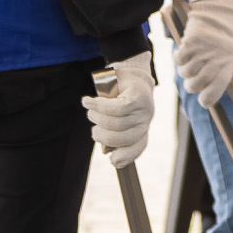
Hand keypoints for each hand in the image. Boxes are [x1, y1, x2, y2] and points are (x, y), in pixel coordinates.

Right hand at [84, 51, 156, 168]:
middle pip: (122, 138)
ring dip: (97, 118)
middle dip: (102, 135)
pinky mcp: (138, 97)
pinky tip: (87, 101)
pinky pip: (116, 108)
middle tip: (93, 126)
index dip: (126, 157)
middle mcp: (145, 121)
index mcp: (141, 129)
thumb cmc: (119, 96)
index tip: (112, 160)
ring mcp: (144, 109)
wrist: (131, 71)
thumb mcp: (115, 117)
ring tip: (90, 111)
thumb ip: (112, 134)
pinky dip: (98, 106)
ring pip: (117, 123)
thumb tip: (106, 151)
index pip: (138, 147)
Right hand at [173, 0, 232, 106]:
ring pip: (186, 73)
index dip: (208, 98)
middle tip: (191, 83)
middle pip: (197, 84)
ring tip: (190, 63)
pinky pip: (178, 60)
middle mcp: (217, 57)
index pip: (217, 88)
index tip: (203, 102)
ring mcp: (203, 50)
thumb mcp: (230, 53)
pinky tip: (183, 53)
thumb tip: (205, 93)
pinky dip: (178, 58)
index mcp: (230, 62)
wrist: (218, 10)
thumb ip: (220, 71)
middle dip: (192, 86)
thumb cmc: (224, 35)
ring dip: (184, 71)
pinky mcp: (191, 42)